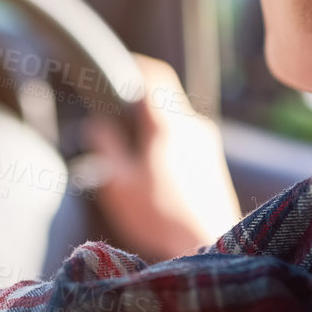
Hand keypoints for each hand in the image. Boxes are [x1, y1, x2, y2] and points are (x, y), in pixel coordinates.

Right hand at [83, 55, 243, 260]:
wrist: (208, 245)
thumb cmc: (160, 217)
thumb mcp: (118, 184)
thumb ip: (105, 148)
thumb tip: (98, 126)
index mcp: (168, 125)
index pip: (153, 77)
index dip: (133, 67)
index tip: (116, 69)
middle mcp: (193, 127)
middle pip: (164, 98)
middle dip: (138, 102)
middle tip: (114, 115)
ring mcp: (208, 144)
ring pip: (175, 119)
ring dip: (153, 124)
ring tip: (130, 148)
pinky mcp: (213, 163)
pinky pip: (186, 138)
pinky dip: (167, 141)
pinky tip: (152, 168)